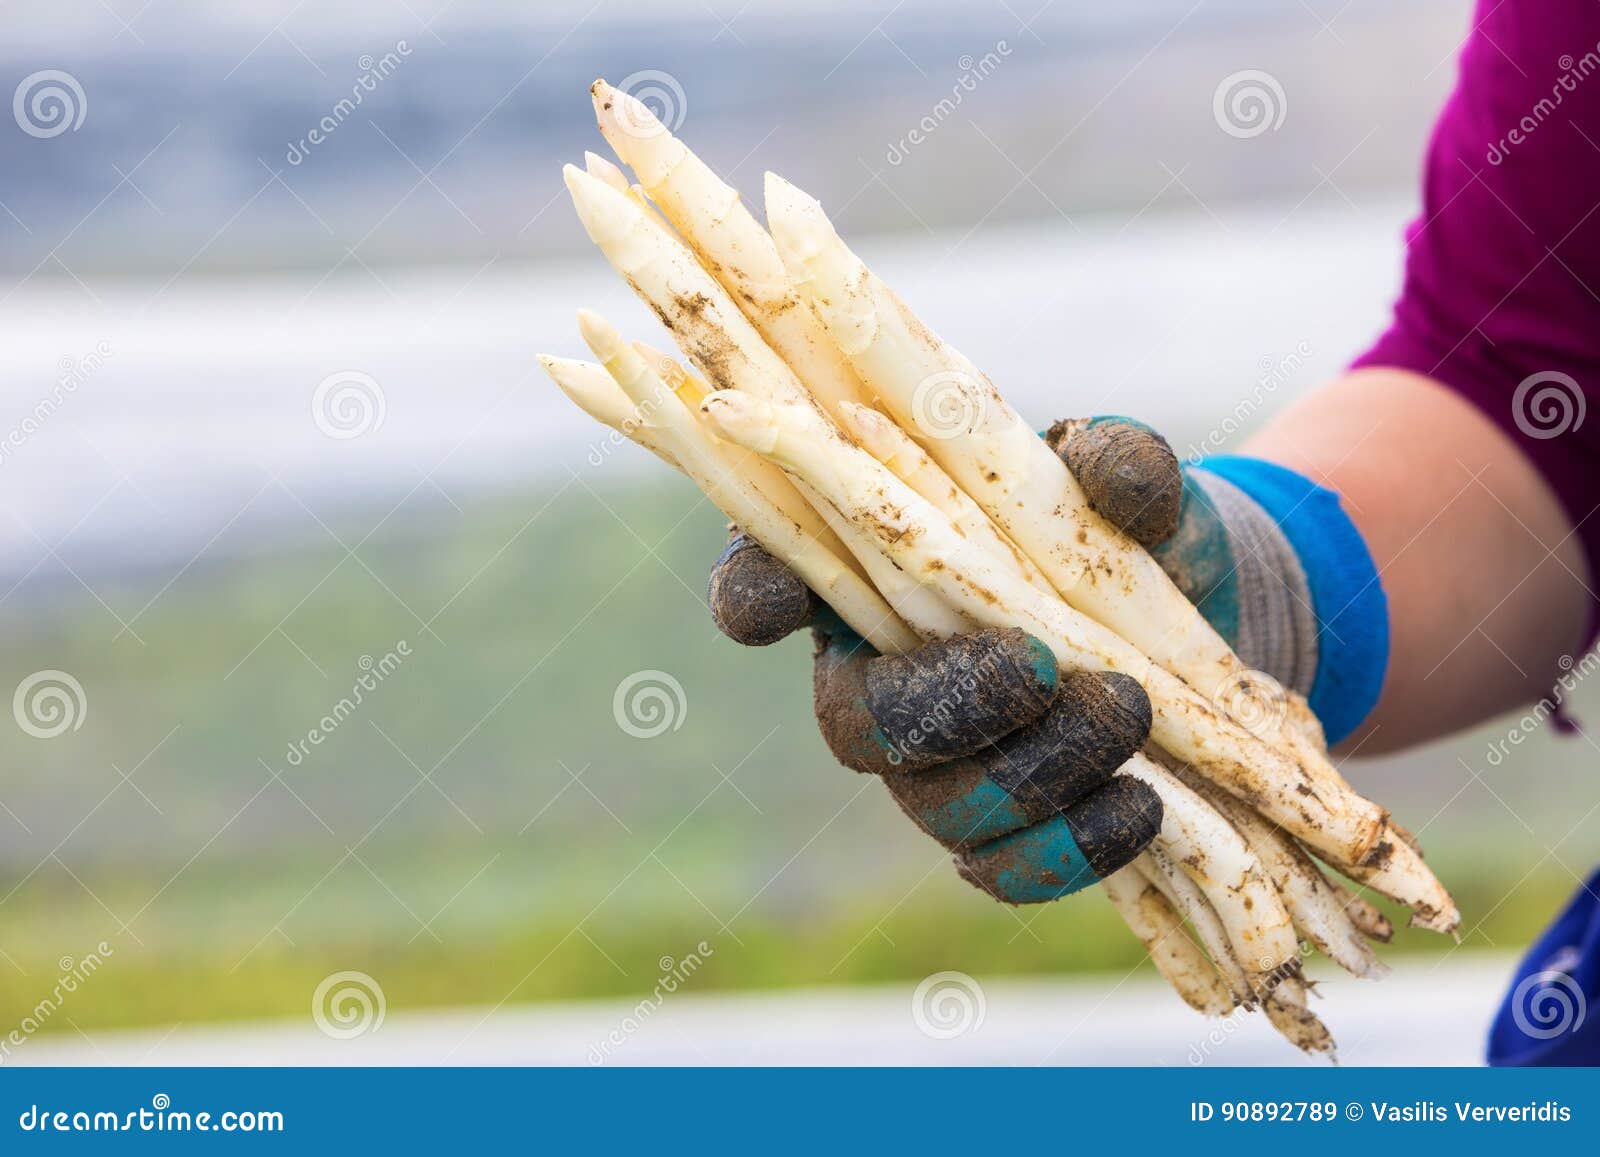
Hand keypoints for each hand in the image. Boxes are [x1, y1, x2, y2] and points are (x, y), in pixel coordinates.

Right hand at [705, 416, 1197, 901]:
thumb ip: (1119, 464)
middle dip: (947, 706)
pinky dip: (1072, 848)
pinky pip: (1004, 868)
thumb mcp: (1121, 475)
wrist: (1190, 616)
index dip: (751, 597)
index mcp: (864, 571)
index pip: (765, 584)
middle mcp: (874, 680)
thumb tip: (1122, 487)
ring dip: (1034, 771)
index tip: (774, 602)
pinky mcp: (998, 830)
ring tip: (1127, 714)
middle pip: (857, 726)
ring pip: (939, 806)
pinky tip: (1140, 805)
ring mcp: (931, 768)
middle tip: (1044, 668)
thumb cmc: (1118, 524)